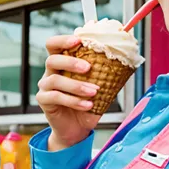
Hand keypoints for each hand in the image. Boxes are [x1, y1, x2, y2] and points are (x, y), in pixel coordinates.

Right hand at [36, 35, 101, 150]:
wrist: (78, 128)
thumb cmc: (88, 104)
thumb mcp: (99, 87)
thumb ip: (104, 74)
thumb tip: (124, 62)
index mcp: (62, 63)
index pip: (54, 45)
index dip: (63, 40)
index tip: (78, 41)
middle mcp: (51, 72)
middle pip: (52, 59)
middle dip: (70, 61)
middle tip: (88, 68)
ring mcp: (45, 86)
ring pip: (55, 79)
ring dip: (76, 85)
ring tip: (94, 92)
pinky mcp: (44, 101)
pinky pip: (56, 97)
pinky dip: (74, 101)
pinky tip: (87, 105)